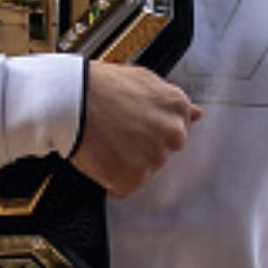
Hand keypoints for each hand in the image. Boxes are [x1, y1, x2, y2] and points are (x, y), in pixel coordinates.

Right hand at [70, 63, 200, 196]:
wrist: (70, 99)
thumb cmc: (98, 86)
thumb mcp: (142, 79)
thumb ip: (169, 99)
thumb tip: (197, 114)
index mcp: (178, 108)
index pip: (172, 132)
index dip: (145, 130)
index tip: (129, 126)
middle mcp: (173, 134)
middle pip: (159, 153)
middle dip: (137, 148)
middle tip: (112, 133)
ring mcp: (154, 157)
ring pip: (141, 170)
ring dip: (122, 163)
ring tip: (101, 141)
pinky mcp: (132, 178)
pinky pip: (121, 187)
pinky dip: (108, 178)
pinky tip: (97, 157)